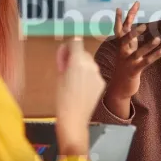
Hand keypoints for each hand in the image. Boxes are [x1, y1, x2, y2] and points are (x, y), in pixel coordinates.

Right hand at [54, 38, 104, 155]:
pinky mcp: (102, 82)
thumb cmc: (61, 99)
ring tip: (73, 80)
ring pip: (89, 63)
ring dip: (82, 66)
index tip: (65, 53)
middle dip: (75, 57)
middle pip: (83, 52)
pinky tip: (82, 87)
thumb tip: (66, 50)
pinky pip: (94, 74)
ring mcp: (98, 74)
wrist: (74, 118)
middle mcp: (90, 64)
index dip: (69, 46)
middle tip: (66, 68)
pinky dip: (88, 76)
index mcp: (77, 61)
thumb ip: (64, 60)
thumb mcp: (59, 76)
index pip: (75, 42)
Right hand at [107, 1, 160, 99]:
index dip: (122, 18)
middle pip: (126, 39)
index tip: (125, 6)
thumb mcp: (126, 50)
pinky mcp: (134, 70)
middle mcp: (122, 52)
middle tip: (144, 25)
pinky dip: (156, 55)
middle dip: (134, 31)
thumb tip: (131, 24)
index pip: (120, 28)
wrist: (119, 86)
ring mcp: (128, 61)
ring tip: (158, 38)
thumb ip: (129, 38)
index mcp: (121, 45)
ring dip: (148, 46)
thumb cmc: (125, 65)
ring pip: (138, 52)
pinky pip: (147, 61)